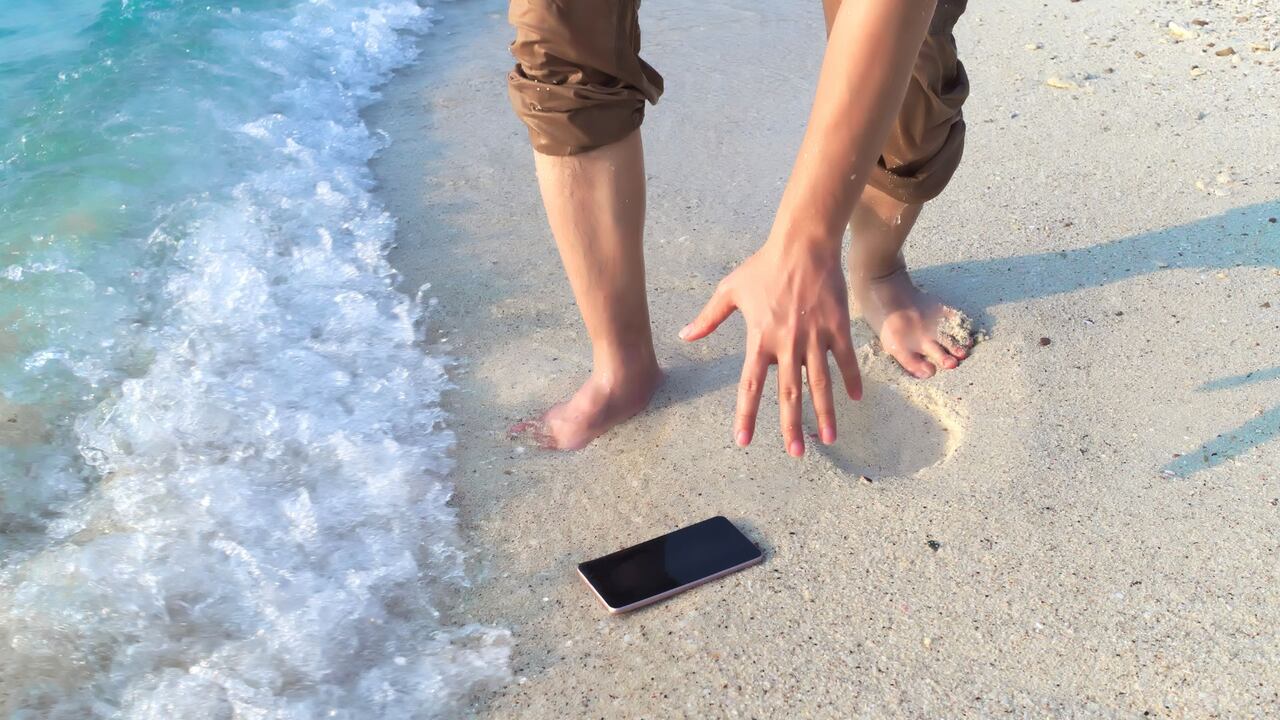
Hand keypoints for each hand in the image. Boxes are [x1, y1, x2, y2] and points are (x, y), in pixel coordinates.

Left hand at [680, 239, 861, 455]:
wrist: (803, 243)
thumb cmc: (763, 266)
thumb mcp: (730, 290)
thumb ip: (708, 318)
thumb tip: (685, 335)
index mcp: (760, 339)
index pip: (750, 386)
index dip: (746, 415)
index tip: (744, 441)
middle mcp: (787, 343)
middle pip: (788, 394)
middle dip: (791, 426)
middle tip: (796, 454)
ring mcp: (814, 336)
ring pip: (820, 383)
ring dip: (824, 413)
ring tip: (828, 440)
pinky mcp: (837, 326)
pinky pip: (845, 359)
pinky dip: (851, 379)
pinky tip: (855, 399)